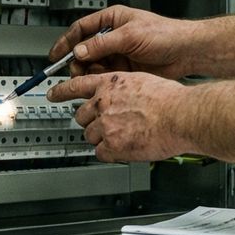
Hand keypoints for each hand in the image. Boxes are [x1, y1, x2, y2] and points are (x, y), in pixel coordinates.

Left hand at [47, 72, 190, 161]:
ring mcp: (105, 125)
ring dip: (102, 138)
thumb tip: (119, 96)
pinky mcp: (112, 145)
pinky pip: (101, 153)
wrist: (181, 116)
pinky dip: (110, 153)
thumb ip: (123, 88)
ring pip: (89, 136)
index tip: (52, 94)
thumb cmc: (170, 99)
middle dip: (91, 121)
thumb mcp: (142, 80)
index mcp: (110, 84)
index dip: (60, 91)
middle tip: (106, 125)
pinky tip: (124, 148)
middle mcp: (103, 103)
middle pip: (80, 115)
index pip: (76, 86)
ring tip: (122, 136)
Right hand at [48, 5, 199, 79]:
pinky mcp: (124, 69)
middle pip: (84, 49)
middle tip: (75, 71)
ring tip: (91, 78)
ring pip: (93, 64)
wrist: (186, 52)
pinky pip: (104, 75)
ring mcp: (118, 53)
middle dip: (77, 61)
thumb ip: (102, 44)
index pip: (81, 29)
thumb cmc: (165, 34)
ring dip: (88, 72)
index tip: (55, 55)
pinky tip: (102, 82)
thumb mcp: (129, 36)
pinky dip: (99, 80)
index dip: (66, 42)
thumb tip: (79, 51)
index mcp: (112, 20)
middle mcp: (112, 36)